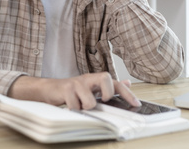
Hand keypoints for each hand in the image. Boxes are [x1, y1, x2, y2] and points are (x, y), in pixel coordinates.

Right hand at [8, 72, 140, 109]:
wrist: (51, 89)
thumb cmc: (74, 90)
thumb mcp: (93, 89)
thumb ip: (110, 87)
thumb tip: (128, 82)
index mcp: (97, 79)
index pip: (116, 83)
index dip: (127, 93)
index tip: (136, 104)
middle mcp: (89, 78)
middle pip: (106, 78)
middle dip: (107, 93)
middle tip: (100, 100)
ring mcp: (78, 82)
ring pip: (90, 101)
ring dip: (85, 107)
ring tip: (80, 105)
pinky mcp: (66, 89)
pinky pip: (76, 106)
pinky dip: (74, 110)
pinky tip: (71, 105)